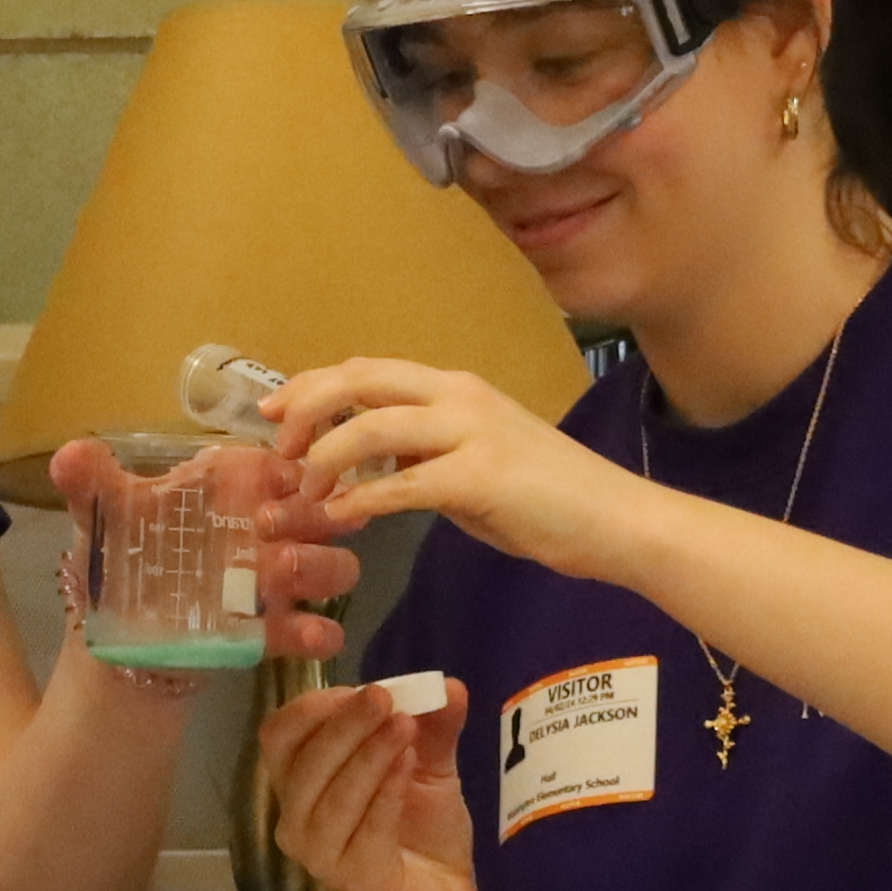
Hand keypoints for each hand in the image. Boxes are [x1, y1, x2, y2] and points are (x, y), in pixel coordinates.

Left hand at [40, 435, 363, 669]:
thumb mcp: (104, 516)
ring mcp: (279, 582)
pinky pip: (319, 631)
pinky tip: (308, 634)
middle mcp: (269, 530)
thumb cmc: (123, 557)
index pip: (285, 462)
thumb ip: (90, 484)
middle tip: (265, 523)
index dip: (294, 463)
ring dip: (320, 565)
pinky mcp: (277, 631)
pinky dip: (320, 632)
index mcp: (235, 488)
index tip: (282, 472)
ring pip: (336, 566)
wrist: (118, 633)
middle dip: (311, 513)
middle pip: (322, 510)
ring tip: (280, 569)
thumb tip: (68, 454)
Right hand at [261, 676, 482, 890]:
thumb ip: (434, 726)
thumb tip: (451, 686)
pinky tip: (409, 766)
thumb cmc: (421, 829)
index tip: (367, 689)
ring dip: (367, 755)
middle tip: (385, 698)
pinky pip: (364, 828)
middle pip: (300, 760)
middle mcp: (296, 818)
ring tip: (406, 727)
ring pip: (330, 795)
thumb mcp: (430, 764)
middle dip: (344, 723)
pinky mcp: (352, 879)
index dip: (317, 706)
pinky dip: (386, 791)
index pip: (281, 734)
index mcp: (300, 782)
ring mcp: (319, 854)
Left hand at [267, 357, 654, 582]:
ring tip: (304, 494)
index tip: (275, 412)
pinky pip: (400, 484)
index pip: (369, 370)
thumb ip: (425, 457)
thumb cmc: (551, 499)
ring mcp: (470, 433)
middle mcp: (458, 396)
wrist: (616, 520)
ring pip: (370, 428)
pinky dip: (359, 501)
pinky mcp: (479, 477)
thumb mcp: (477, 464)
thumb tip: (375, 468)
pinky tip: (341, 519)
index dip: (313, 386)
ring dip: (324, 461)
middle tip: (278, 449)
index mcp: (456, 388)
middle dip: (305, 410)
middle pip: (359, 381)